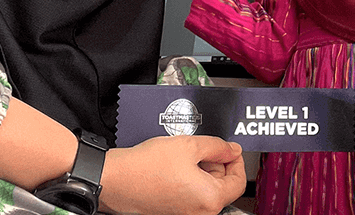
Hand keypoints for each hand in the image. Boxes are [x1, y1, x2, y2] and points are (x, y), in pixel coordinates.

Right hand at [99, 136, 245, 214]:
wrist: (115, 180)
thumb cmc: (146, 167)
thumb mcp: (190, 145)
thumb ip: (218, 146)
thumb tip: (232, 150)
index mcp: (210, 200)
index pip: (239, 181)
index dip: (236, 161)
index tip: (228, 149)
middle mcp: (200, 213)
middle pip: (222, 186)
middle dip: (216, 164)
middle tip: (202, 148)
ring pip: (205, 190)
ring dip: (202, 170)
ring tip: (185, 155)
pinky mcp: (172, 213)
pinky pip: (190, 196)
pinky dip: (189, 180)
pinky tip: (176, 166)